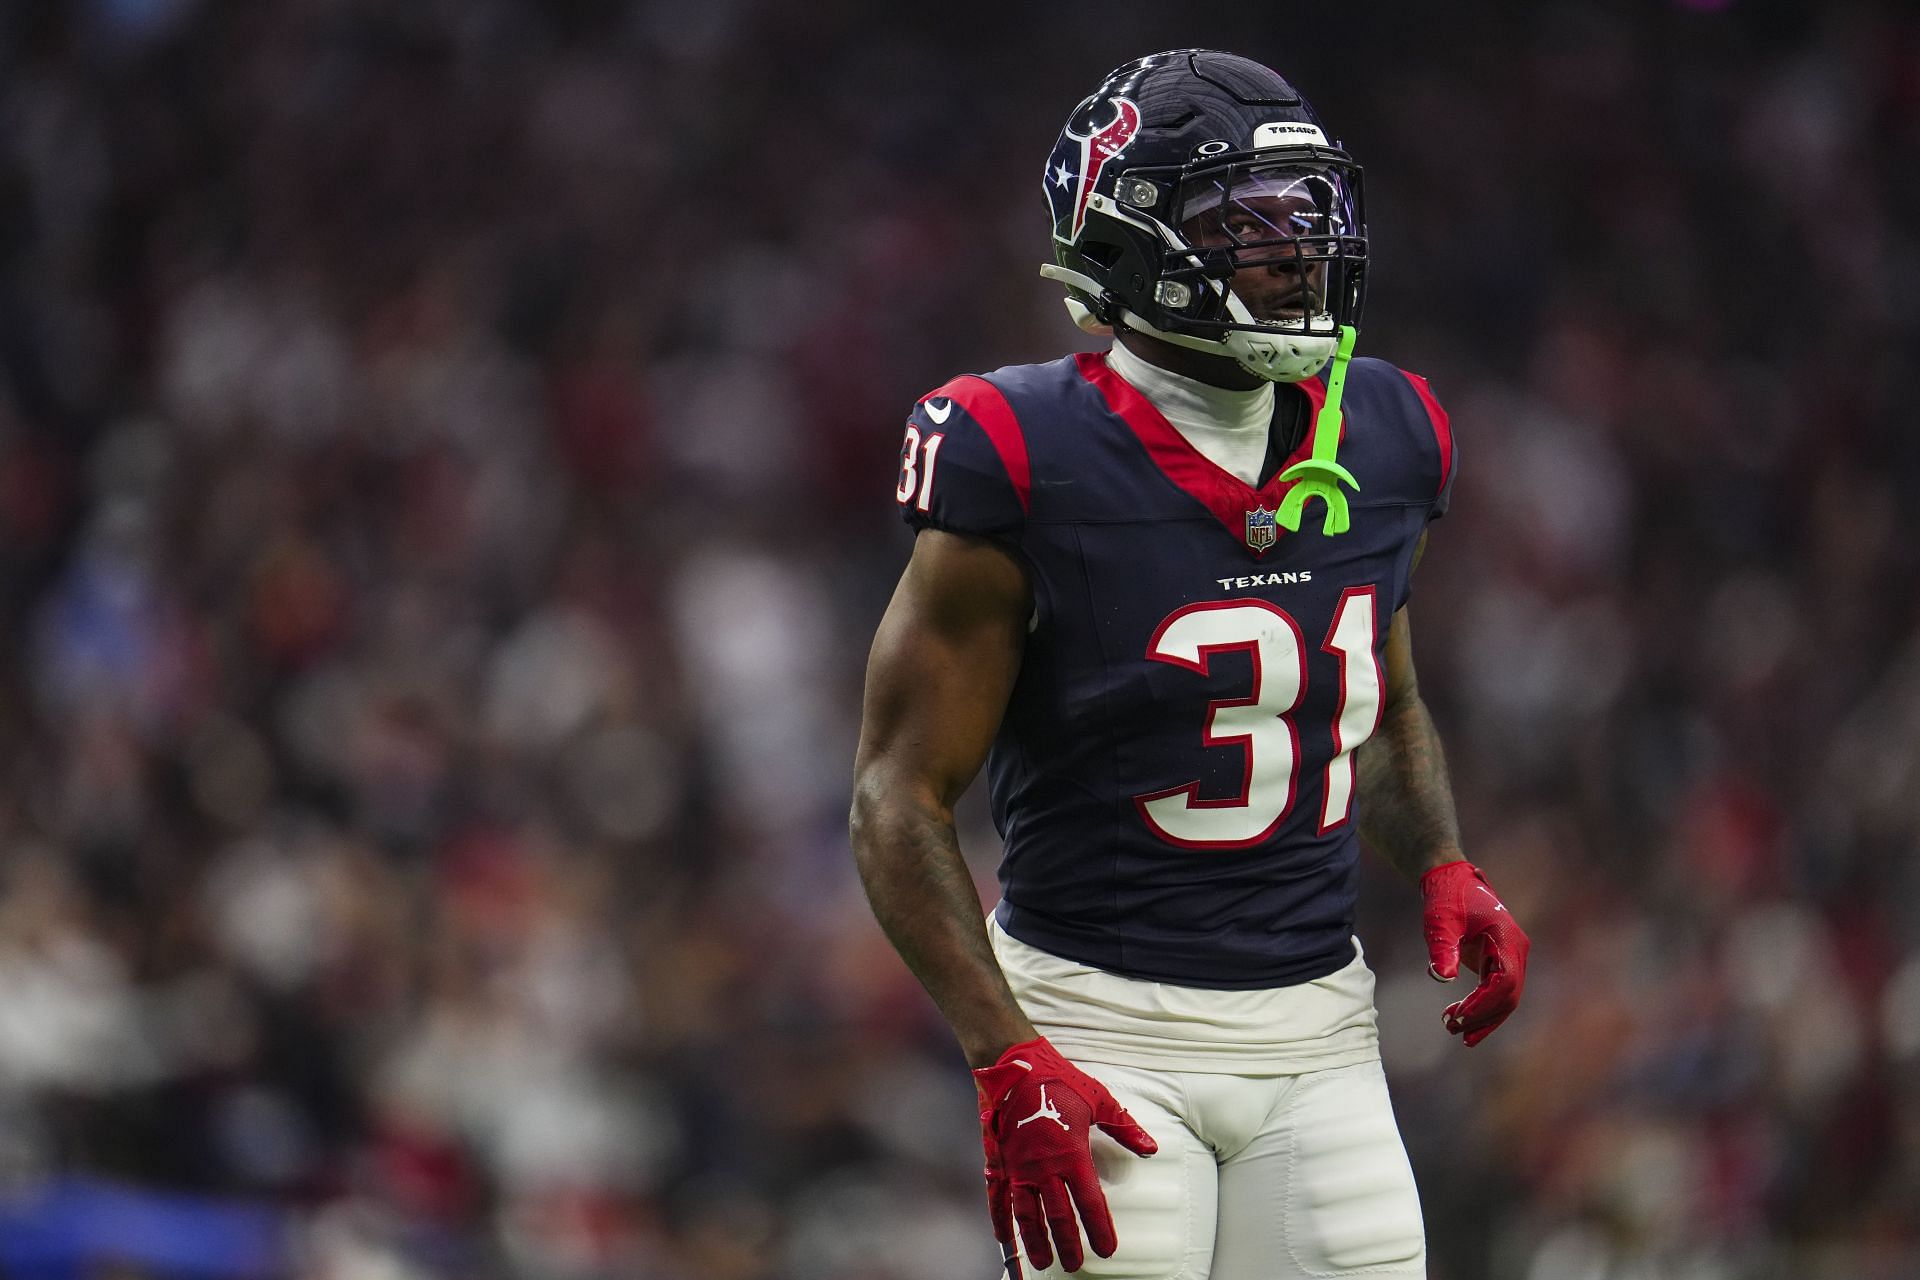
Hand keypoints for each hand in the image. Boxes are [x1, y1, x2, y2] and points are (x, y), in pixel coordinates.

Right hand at [974, 1037, 1156, 1273]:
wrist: (1012, 1063)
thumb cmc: (1057, 1079)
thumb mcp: (1099, 1099)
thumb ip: (1124, 1127)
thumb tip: (1150, 1146)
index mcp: (1071, 1154)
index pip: (1089, 1202)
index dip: (1099, 1229)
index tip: (1107, 1249)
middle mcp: (1043, 1167)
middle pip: (1058, 1217)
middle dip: (1068, 1244)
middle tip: (1075, 1264)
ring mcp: (1017, 1167)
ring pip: (1027, 1215)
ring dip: (1035, 1241)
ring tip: (1043, 1261)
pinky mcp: (998, 1161)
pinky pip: (997, 1197)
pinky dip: (1000, 1220)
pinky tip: (1004, 1239)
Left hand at [1420, 860, 1529, 1046]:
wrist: (1451, 880)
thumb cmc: (1446, 897)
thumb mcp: (1440, 921)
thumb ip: (1442, 948)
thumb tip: (1442, 977)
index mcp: (1507, 937)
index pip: (1506, 981)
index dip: (1484, 1003)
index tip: (1460, 1016)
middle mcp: (1515, 949)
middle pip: (1509, 995)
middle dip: (1483, 1016)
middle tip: (1453, 1029)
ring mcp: (1510, 956)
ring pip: (1505, 998)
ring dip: (1483, 1017)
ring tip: (1454, 1029)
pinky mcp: (1499, 962)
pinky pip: (1497, 992)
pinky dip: (1481, 1008)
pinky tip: (1461, 1020)